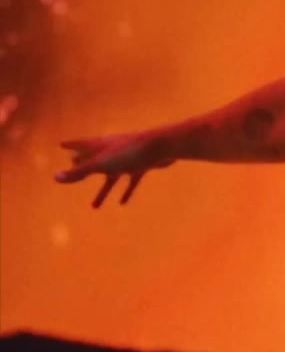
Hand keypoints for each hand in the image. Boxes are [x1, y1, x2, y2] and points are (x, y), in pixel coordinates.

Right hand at [54, 131, 176, 207]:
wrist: (162, 147)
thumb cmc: (129, 153)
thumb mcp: (101, 164)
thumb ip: (79, 172)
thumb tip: (55, 178)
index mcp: (102, 145)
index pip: (82, 144)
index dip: (71, 145)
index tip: (62, 144)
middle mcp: (114, 151)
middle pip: (95, 160)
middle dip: (83, 166)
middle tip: (73, 168)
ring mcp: (128, 159)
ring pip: (112, 177)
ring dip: (103, 191)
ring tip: (93, 207)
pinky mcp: (142, 166)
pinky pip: (131, 181)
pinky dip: (126, 191)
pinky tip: (122, 203)